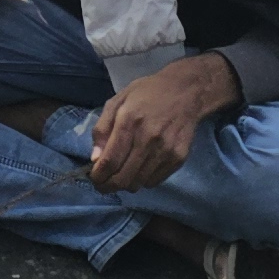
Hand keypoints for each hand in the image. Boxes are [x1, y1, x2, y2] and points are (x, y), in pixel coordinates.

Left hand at [91, 52, 237, 192]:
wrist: (185, 92)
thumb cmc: (147, 94)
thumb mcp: (118, 100)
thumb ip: (102, 128)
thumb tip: (95, 158)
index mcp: (129, 121)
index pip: (110, 160)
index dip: (98, 176)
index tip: (93, 179)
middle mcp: (148, 139)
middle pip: (123, 178)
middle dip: (108, 186)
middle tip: (102, 184)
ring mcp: (165, 151)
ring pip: (138, 183)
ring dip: (125, 184)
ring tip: (120, 176)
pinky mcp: (178, 158)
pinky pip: (154, 181)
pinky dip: (142, 181)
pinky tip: (139, 169)